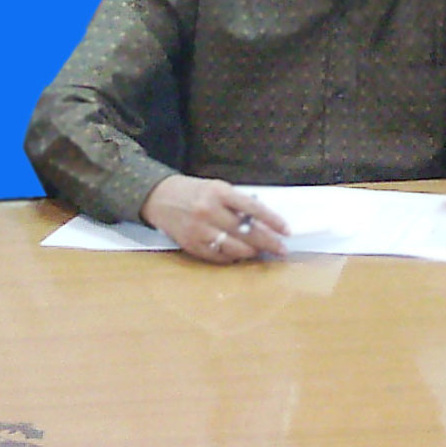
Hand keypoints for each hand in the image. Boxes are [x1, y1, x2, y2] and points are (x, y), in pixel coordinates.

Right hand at [140, 175, 289, 263]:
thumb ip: (238, 203)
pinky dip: (231, 258)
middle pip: (246, 231)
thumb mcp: (218, 188)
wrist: (159, 197)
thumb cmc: (195, 192)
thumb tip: (264, 223)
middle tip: (282, 249)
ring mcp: (198, 230)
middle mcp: (209, 211)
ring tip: (261, 252)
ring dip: (251, 252)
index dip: (273, 221)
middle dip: (268, 242)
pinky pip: (217, 256)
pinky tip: (240, 256)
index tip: (287, 231)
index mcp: (219, 192)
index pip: (253, 208)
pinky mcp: (190, 244)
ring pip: (233, 247)